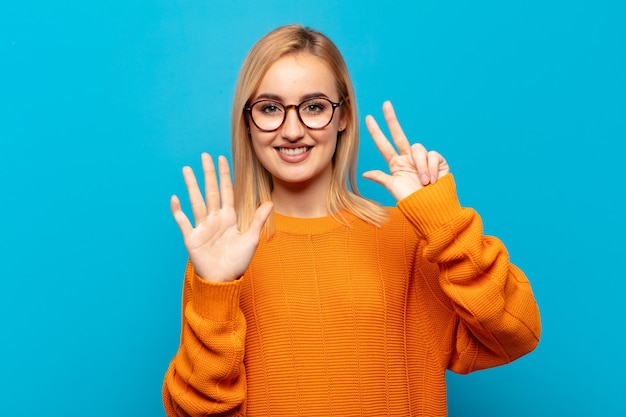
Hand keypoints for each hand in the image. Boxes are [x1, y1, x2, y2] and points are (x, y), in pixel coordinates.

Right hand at [170, 153, 272, 282]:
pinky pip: (183, 221)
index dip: (224, 175)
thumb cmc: (237, 261)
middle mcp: (214, 218)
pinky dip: (178, 211)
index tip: (222, 159)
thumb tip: (270, 202)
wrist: (223, 280)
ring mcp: (202, 227)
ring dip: (191, 186)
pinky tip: (175, 198)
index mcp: (228, 217)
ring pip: (196, 201)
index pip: (227, 191)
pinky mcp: (192, 238)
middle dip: (208, 174)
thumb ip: (258, 220)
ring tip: (187, 170)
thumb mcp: (251, 239)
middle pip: (211, 191)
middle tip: (204, 156)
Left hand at [363, 101, 449, 200]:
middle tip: (385, 104)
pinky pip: (433, 155)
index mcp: (396, 164)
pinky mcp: (438, 161)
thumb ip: (381, 178)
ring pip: (418, 148)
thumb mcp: (394, 188)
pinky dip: (432, 168)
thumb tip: (365, 173)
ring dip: (421, 166)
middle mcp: (409, 159)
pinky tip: (433, 180)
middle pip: (399, 135)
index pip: (384, 145)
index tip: (368, 118)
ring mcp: (423, 159)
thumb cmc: (413, 201)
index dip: (376, 132)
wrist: (432, 208)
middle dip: (392, 120)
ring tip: (424, 182)